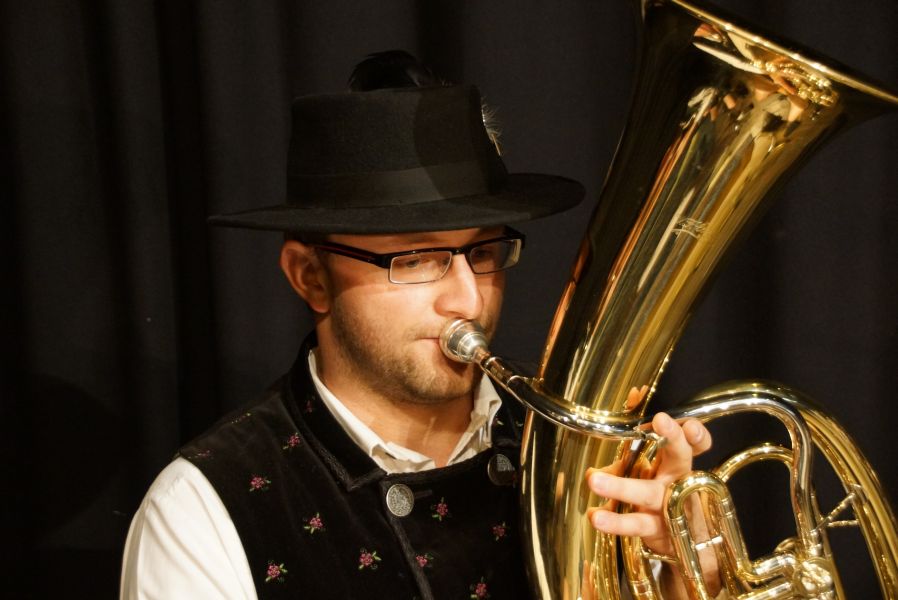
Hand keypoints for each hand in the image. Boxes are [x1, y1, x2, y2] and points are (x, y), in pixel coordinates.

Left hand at [586, 412, 716, 596]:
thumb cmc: (661, 496)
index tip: (669, 416)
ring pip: (649, 492)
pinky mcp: (659, 529)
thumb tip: (609, 437)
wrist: (683, 542)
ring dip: (620, 486)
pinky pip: (636, 524)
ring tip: (593, 479)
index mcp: (677, 461)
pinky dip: (614, 520)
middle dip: (675, 438)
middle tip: (662, 420)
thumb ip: (629, 452)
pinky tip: (595, 515)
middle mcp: (678, 480)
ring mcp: (670, 505)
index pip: (693, 440)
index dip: (692, 429)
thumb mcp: (648, 470)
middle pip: (682, 456)